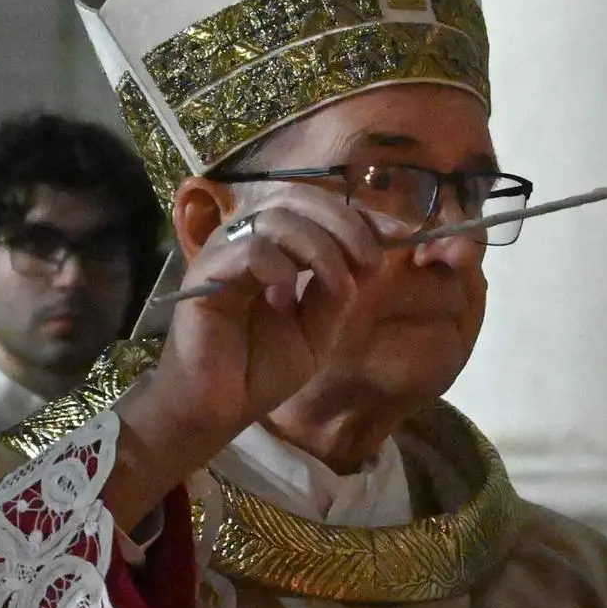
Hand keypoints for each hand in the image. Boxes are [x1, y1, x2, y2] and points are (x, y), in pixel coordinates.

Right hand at [120, 183, 380, 493]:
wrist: (218, 409)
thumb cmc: (260, 370)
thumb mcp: (318, 329)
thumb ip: (336, 289)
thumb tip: (369, 255)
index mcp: (275, 247)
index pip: (319, 208)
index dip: (361, 216)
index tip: (401, 236)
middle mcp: (248, 239)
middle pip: (299, 198)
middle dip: (346, 224)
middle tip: (370, 263)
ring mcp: (224, 253)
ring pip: (278, 217)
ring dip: (320, 248)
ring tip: (337, 287)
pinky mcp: (205, 275)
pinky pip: (249, 249)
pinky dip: (279, 267)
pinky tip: (285, 298)